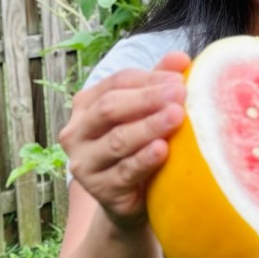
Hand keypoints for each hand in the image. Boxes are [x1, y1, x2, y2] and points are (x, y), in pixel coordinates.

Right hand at [58, 52, 189, 230]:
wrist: (133, 199)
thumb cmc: (140, 146)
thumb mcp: (147, 112)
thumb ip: (159, 84)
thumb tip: (181, 58)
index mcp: (87, 105)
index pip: (117, 82)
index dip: (149, 79)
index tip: (181, 79)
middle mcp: (77, 132)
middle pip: (111, 108)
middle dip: (148, 99)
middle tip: (181, 93)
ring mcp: (84, 163)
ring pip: (117, 140)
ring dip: (148, 126)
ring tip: (176, 116)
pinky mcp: (99, 190)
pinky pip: (124, 172)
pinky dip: (144, 159)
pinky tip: (162, 150)